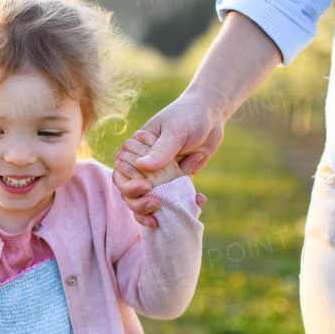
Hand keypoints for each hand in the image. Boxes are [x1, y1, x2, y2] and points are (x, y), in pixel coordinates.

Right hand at [114, 91, 222, 227]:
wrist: (212, 115)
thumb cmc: (188, 116)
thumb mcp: (175, 130)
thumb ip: (160, 150)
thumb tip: (141, 166)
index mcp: (136, 151)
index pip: (122, 174)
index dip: (128, 186)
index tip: (146, 187)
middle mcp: (145, 166)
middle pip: (132, 192)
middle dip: (140, 203)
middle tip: (156, 204)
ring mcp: (161, 176)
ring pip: (151, 199)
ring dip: (155, 211)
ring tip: (163, 218)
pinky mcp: (178, 181)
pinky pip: (177, 197)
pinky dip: (185, 204)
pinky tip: (198, 202)